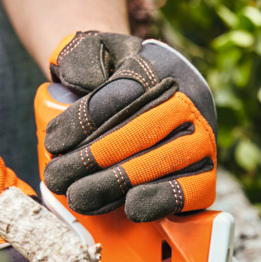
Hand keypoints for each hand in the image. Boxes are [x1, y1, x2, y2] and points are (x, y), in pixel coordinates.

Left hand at [40, 33, 217, 221]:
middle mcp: (190, 102)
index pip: (126, 91)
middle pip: (146, 130)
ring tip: (80, 197)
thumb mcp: (93, 54)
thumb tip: (84, 82)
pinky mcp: (206, 173)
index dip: (89, 118)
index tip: (54, 141)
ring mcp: (203, 139)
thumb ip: (83, 60)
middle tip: (58, 178)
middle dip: (97, 158)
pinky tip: (133, 207)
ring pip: (168, 160)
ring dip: (121, 182)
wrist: (140, 95)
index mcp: (163, 66)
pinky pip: (196, 188)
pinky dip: (164, 199)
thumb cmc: (110, 78)